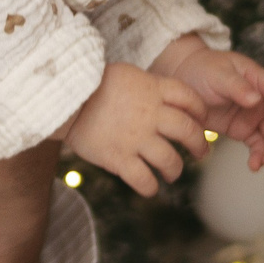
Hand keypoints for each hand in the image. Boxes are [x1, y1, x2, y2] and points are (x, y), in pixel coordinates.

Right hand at [60, 62, 208, 194]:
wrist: (63, 98)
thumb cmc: (91, 83)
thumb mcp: (127, 74)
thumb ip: (149, 86)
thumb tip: (164, 95)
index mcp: (153, 89)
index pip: (190, 98)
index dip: (200, 111)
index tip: (200, 120)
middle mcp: (150, 114)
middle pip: (188, 131)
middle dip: (199, 145)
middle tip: (201, 153)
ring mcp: (135, 137)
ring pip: (169, 160)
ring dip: (175, 170)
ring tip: (172, 173)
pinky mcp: (118, 158)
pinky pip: (143, 180)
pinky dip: (150, 188)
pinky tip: (150, 187)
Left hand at [151, 35, 263, 166]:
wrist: (183, 79)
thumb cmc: (202, 69)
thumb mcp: (217, 75)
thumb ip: (237, 87)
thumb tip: (256, 99)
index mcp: (258, 78)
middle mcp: (262, 97)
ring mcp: (254, 115)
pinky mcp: (245, 130)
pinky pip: (258, 144)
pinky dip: (259, 155)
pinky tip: (255, 165)